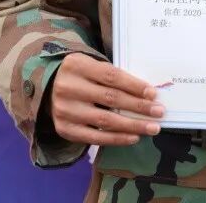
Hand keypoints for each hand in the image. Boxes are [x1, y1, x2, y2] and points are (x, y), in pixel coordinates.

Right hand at [46, 54, 164, 146]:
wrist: (46, 88)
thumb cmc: (79, 75)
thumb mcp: (90, 66)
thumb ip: (112, 76)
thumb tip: (146, 92)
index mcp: (77, 65)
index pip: (111, 76)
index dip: (134, 85)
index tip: (153, 94)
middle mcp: (68, 87)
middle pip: (111, 98)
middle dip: (139, 106)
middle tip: (159, 112)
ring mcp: (65, 110)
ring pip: (105, 120)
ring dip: (132, 125)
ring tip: (152, 128)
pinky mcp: (64, 128)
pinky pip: (95, 137)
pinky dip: (117, 138)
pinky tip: (133, 137)